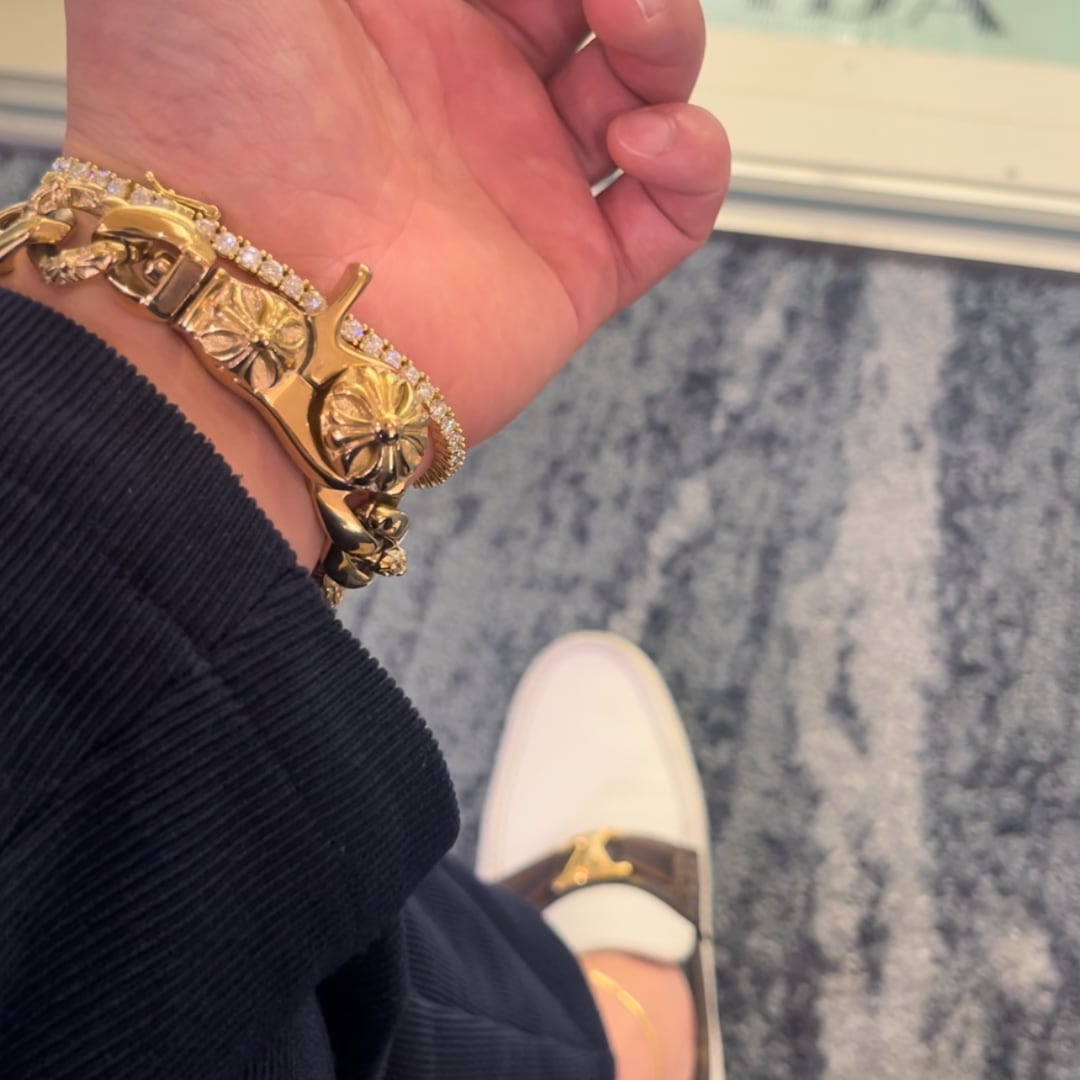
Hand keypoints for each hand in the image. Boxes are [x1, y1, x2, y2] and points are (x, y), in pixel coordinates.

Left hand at [63, 0, 729, 444]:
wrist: (232, 301)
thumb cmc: (195, 113)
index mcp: (398, 7)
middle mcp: (466, 87)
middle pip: (595, 2)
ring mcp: (521, 180)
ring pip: (648, 85)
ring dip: (666, 39)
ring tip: (626, 33)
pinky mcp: (568, 270)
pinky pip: (673, 212)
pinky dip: (694, 161)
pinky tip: (642, 138)